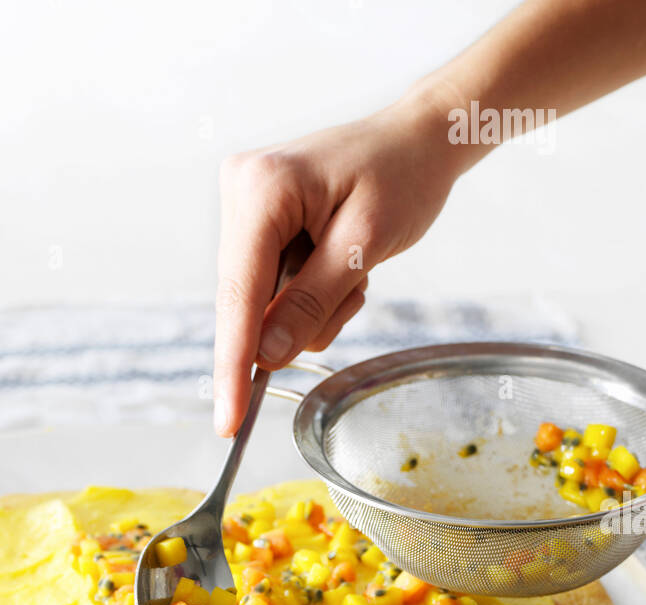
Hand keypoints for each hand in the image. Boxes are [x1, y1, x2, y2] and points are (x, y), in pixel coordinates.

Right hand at [213, 94, 462, 436]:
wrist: (418, 140)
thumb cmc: (403, 176)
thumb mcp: (364, 247)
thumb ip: (311, 303)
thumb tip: (266, 357)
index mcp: (261, 189)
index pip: (238, 297)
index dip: (233, 367)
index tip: (227, 423)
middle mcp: (238, 193)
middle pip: (246, 303)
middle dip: (300, 318)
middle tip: (355, 286)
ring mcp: (243, 208)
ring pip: (263, 304)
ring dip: (313, 306)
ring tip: (353, 269)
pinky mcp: (255, 223)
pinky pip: (273, 289)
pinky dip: (311, 293)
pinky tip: (340, 264)